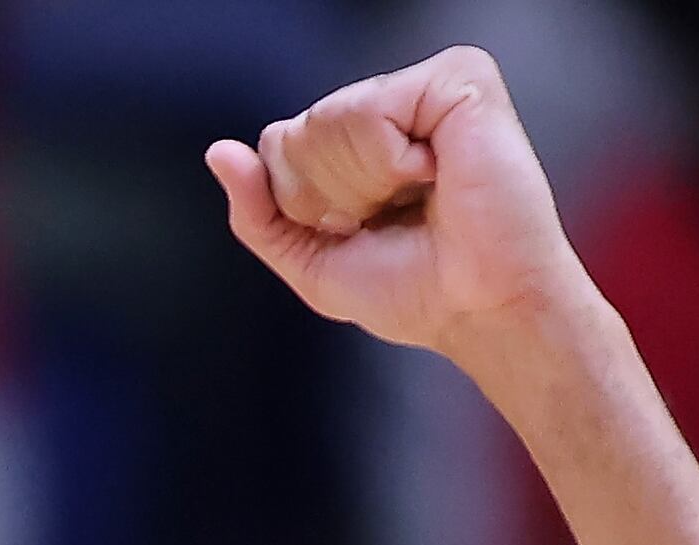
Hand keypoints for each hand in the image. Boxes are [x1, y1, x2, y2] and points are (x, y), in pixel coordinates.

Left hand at [207, 49, 593, 364]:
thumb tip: (218, 152)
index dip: (305, 205)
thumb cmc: (416, 292)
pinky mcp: (459, 80)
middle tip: (394, 219)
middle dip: (331, 195)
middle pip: (298, 131)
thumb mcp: (313, 262)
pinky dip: (390, 162)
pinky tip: (434, 176)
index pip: (279, 144)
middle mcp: (393, 103)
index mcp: (362, 137)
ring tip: (417, 199)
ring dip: (362, 184)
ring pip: (327, 118)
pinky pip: (370, 110)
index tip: (364, 232)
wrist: (480, 310)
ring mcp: (426, 86)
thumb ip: (258, 212)